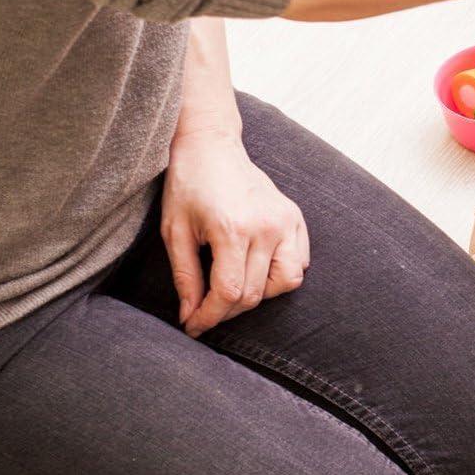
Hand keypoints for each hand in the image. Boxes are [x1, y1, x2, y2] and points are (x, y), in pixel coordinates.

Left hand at [161, 128, 308, 336]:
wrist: (212, 147)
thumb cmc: (188, 187)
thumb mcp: (174, 233)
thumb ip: (185, 278)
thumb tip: (190, 316)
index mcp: (232, 229)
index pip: (229, 292)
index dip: (210, 316)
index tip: (194, 327)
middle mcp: (266, 227)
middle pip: (254, 293)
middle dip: (227, 311)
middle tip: (205, 311)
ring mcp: (286, 222)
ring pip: (285, 283)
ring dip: (259, 296)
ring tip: (235, 287)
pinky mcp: (295, 218)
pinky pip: (299, 263)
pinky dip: (281, 276)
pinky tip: (256, 269)